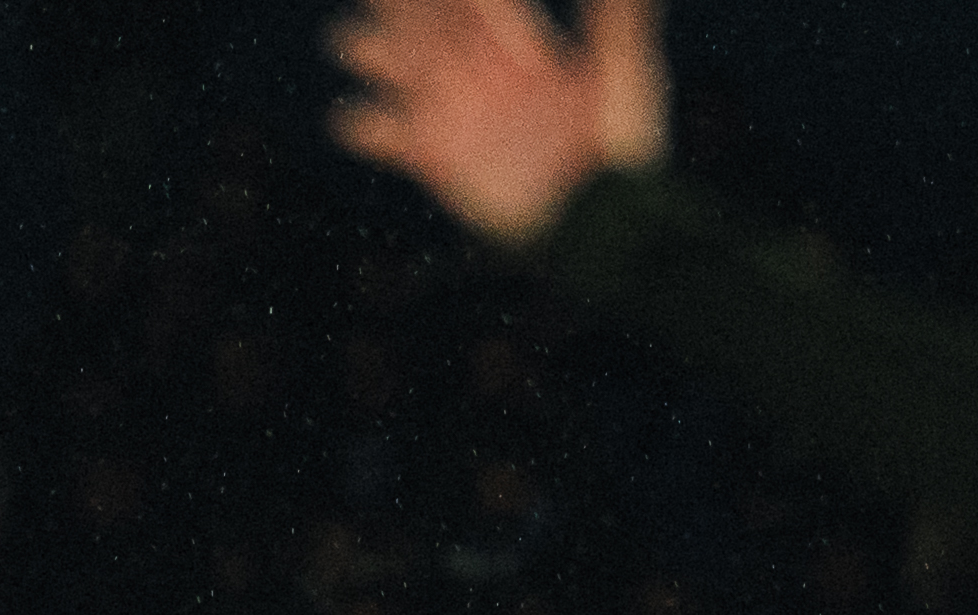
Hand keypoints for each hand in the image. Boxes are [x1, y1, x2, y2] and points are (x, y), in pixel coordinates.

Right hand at [329, 0, 666, 244]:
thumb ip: (620, 25)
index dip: (470, 0)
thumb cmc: (621, 153)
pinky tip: (355, 119)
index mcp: (520, 45)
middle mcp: (479, 69)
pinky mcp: (432, 156)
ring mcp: (452, 110)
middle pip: (424, 19)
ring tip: (353, 42)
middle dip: (401, 5)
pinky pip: (379, 132)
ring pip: (392, 62)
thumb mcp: (625, 80)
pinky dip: (359, 124)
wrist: (597, 228)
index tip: (482, 24)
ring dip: (369, 49)